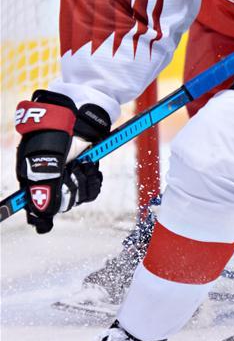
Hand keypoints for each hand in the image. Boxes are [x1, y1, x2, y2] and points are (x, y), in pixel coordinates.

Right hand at [15, 91, 110, 233]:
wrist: (78, 115)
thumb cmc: (55, 133)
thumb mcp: (45, 159)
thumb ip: (45, 186)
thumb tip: (46, 213)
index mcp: (33, 176)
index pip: (35, 206)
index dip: (39, 216)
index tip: (44, 225)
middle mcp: (50, 179)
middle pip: (61, 203)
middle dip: (70, 189)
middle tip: (73, 171)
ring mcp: (68, 175)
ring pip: (78, 197)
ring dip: (84, 182)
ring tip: (83, 164)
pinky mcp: (84, 170)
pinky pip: (92, 188)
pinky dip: (93, 179)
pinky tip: (90, 166)